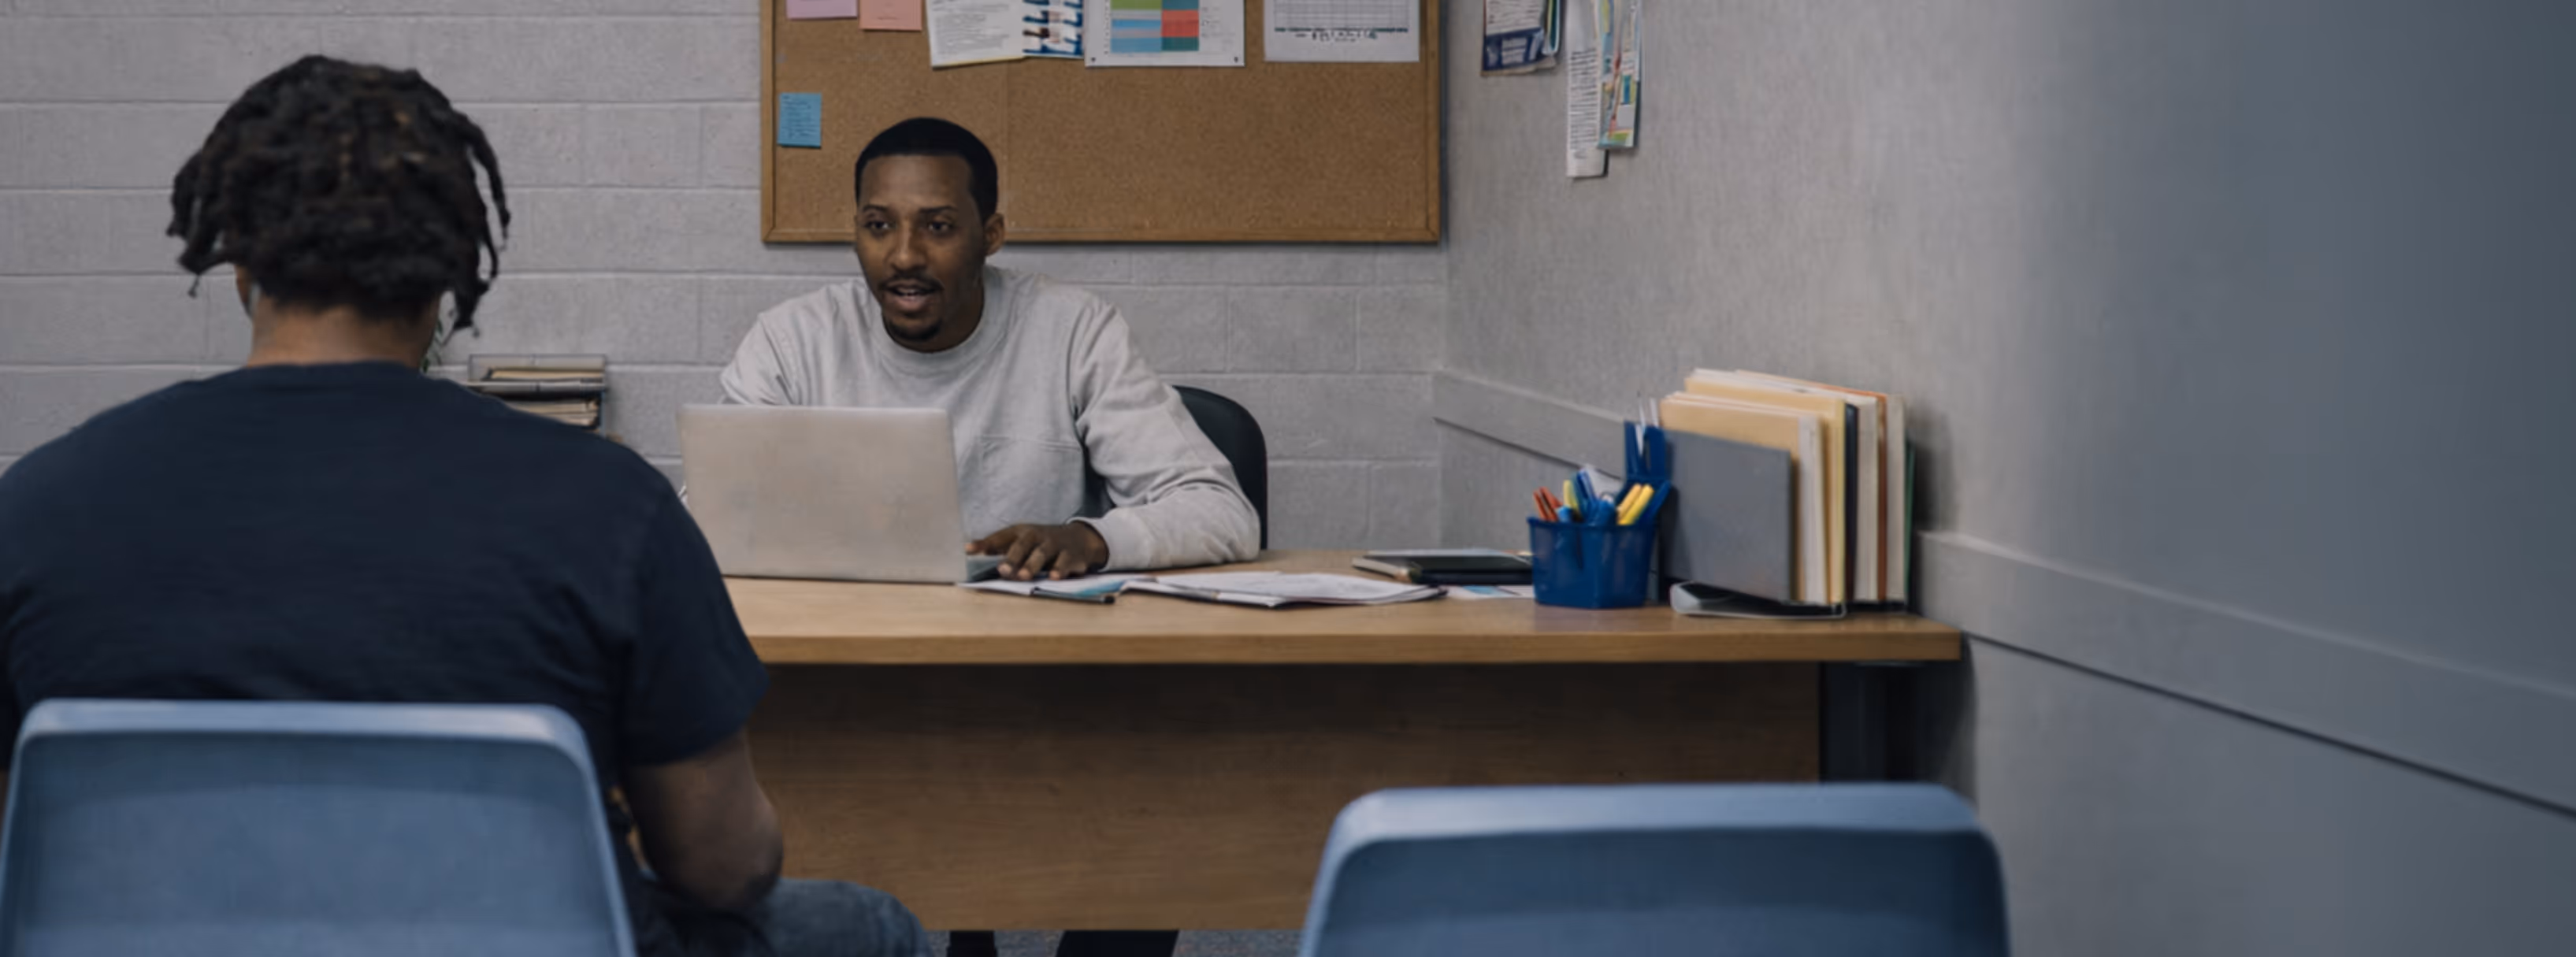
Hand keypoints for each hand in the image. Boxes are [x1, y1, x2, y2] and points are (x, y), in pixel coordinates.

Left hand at [968, 523, 1109, 580]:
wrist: (1080, 539)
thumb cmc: (1042, 542)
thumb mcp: (1022, 541)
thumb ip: (999, 548)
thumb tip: (970, 551)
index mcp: (1021, 532)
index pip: (1000, 537)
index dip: (985, 543)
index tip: (969, 550)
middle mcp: (1037, 535)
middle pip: (1022, 544)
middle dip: (1012, 557)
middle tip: (1003, 570)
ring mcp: (1054, 544)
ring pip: (1042, 552)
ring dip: (1032, 564)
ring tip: (1024, 576)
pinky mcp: (1071, 554)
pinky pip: (1065, 561)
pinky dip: (1060, 569)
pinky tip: (1053, 577)